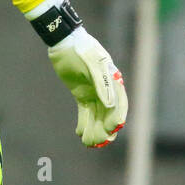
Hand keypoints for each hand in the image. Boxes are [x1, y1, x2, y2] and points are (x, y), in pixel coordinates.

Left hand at [48, 26, 126, 147]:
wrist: (65, 41)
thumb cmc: (81, 49)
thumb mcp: (91, 64)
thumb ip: (101, 84)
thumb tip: (109, 105)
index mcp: (113, 80)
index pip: (119, 104)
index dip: (116, 118)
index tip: (111, 130)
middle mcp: (106, 89)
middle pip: (107, 113)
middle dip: (103, 129)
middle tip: (96, 142)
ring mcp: (94, 92)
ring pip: (96, 115)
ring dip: (93, 129)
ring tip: (87, 143)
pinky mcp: (82, 94)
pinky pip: (85, 111)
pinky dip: (83, 122)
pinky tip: (79, 133)